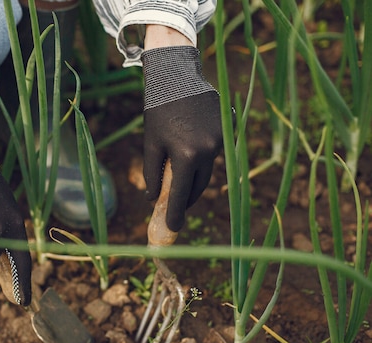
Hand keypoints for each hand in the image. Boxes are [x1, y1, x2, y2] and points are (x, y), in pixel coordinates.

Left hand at [141, 46, 222, 231]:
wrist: (177, 75)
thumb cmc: (158, 110)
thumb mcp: (151, 143)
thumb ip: (152, 174)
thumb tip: (153, 199)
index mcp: (187, 155)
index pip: (181, 194)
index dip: (176, 213)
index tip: (172, 229)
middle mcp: (209, 150)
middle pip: (198, 186)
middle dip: (186, 199)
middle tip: (175, 207)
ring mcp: (222, 139)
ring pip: (208, 170)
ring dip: (194, 178)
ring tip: (179, 180)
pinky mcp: (228, 129)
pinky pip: (215, 152)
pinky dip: (202, 158)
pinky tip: (191, 149)